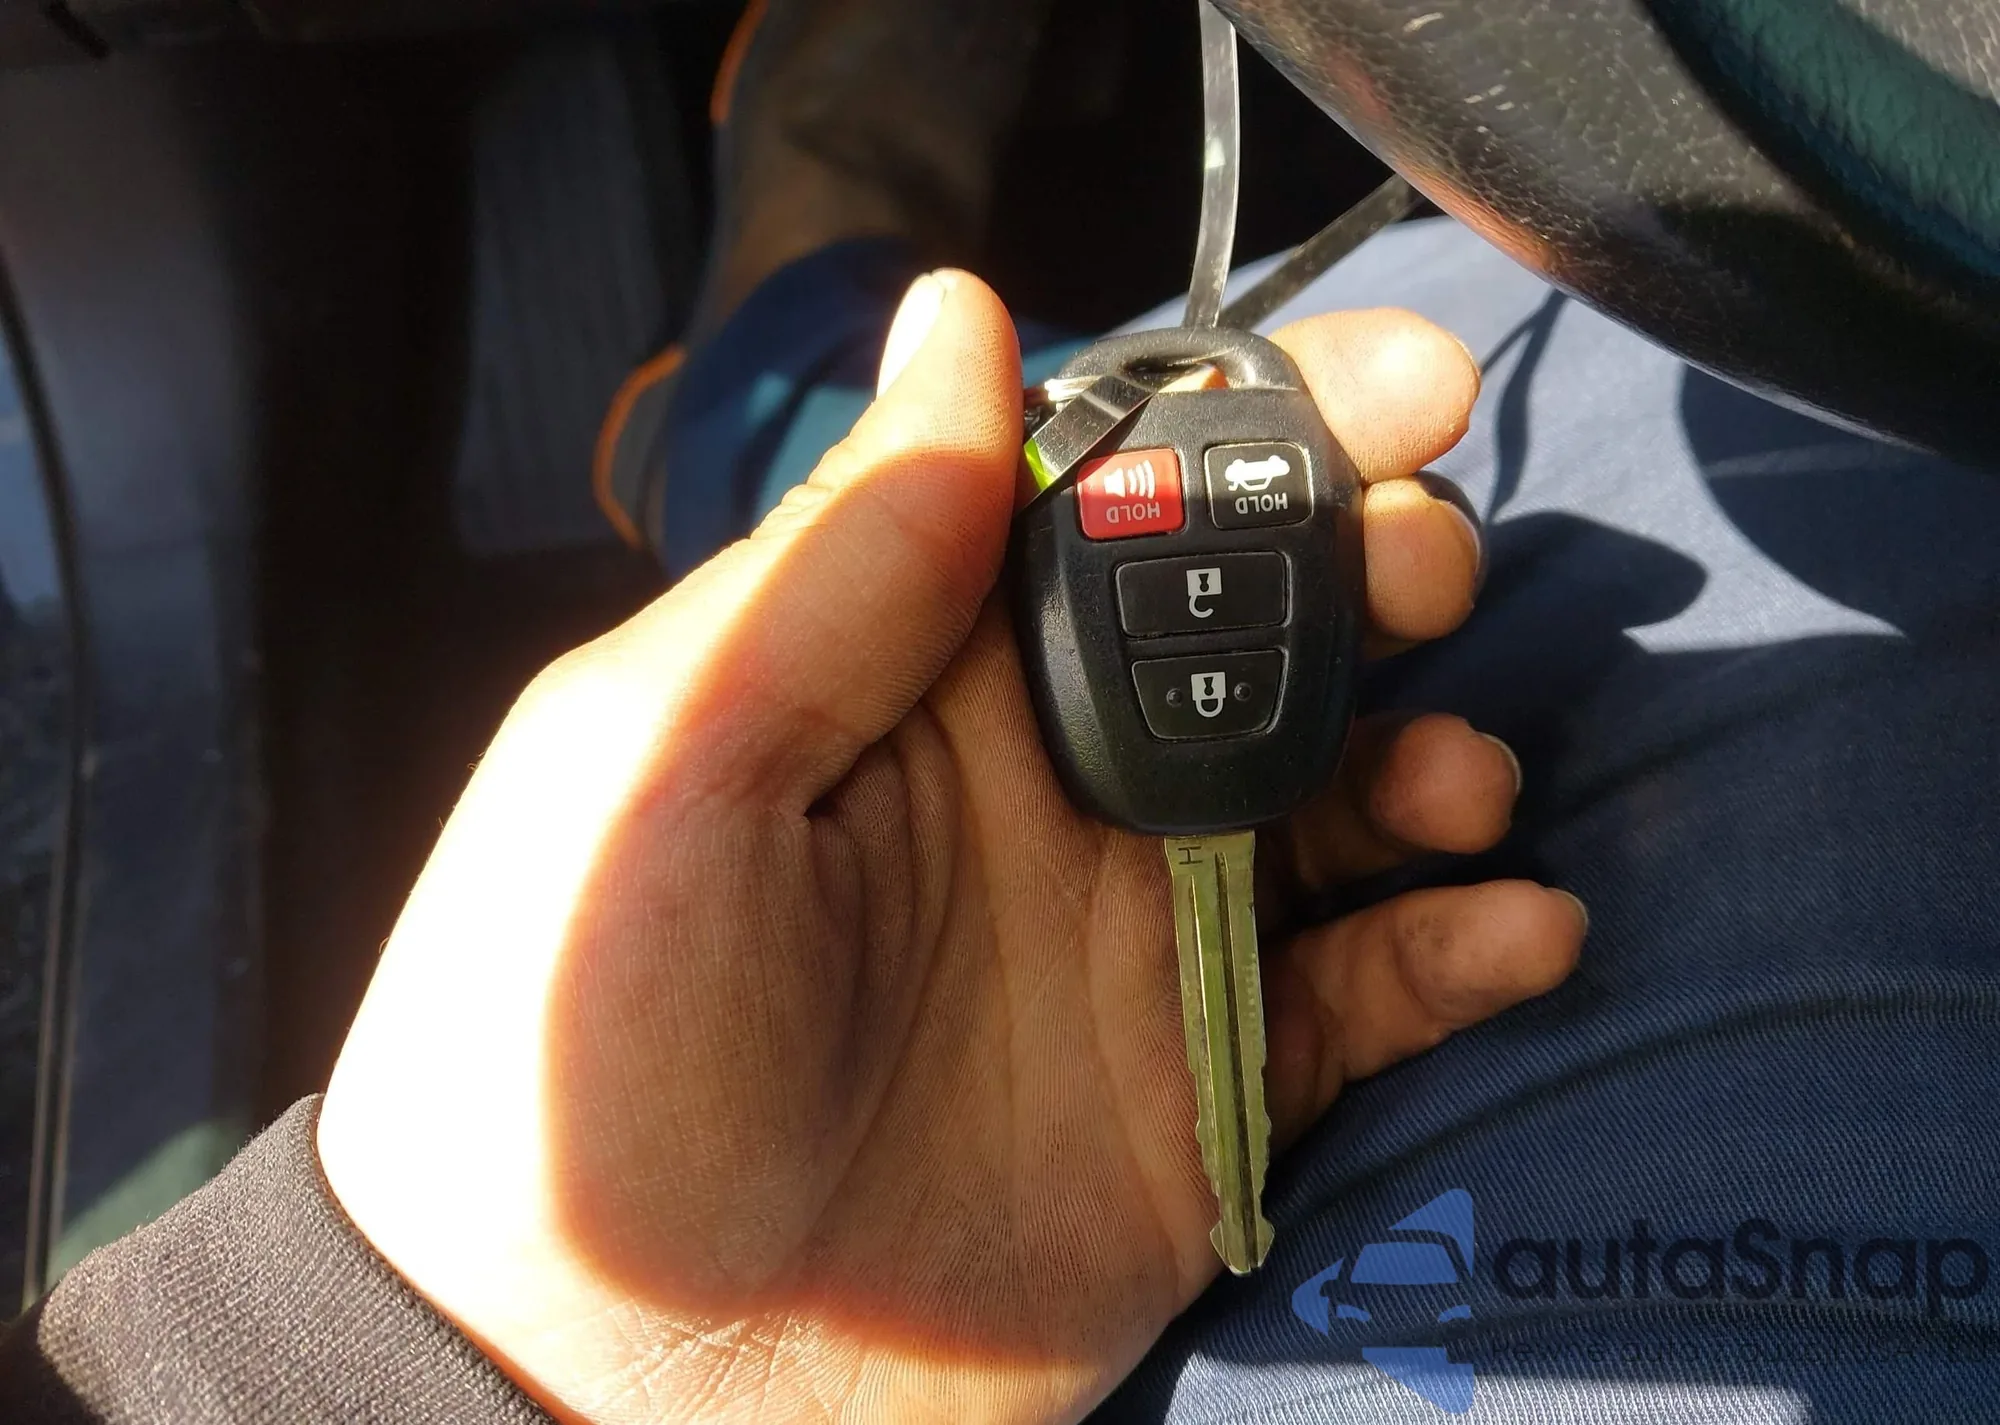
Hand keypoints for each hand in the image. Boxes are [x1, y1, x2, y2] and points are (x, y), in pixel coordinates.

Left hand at [317, 273, 1584, 1423]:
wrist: (605, 1379)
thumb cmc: (576, 1048)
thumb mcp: (666, 767)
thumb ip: (842, 561)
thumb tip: (959, 316)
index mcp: (920, 678)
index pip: (1114, 497)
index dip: (1257, 422)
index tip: (1399, 384)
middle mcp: (1046, 788)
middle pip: (1255, 629)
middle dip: (1372, 566)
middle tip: (1431, 563)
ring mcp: (1134, 942)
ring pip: (1338, 803)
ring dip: (1432, 759)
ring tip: (1458, 774)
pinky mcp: (1201, 1098)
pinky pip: (1365, 1002)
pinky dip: (1461, 953)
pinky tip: (1517, 930)